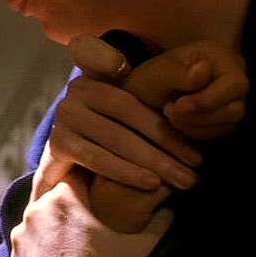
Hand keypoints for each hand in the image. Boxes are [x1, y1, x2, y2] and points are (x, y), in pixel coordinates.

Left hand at [10, 167, 172, 256]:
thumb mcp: (141, 250)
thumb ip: (158, 222)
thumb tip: (169, 210)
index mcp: (63, 201)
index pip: (77, 176)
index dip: (92, 182)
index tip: (103, 193)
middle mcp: (34, 214)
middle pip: (57, 200)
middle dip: (74, 208)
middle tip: (95, 223)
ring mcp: (19, 240)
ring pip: (41, 224)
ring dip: (57, 232)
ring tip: (80, 250)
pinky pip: (30, 249)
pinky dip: (44, 254)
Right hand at [37, 75, 200, 198]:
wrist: (68, 164)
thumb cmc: (106, 132)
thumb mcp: (125, 107)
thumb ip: (148, 89)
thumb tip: (197, 73)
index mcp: (97, 75)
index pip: (136, 95)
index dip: (164, 115)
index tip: (194, 134)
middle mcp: (77, 90)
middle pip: (129, 114)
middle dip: (167, 141)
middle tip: (197, 163)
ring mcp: (64, 116)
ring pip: (117, 139)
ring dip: (154, 160)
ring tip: (183, 178)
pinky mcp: (58, 143)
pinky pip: (98, 158)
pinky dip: (127, 172)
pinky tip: (152, 183)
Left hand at [124, 40, 247, 139]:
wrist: (147, 93)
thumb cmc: (153, 77)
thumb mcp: (158, 73)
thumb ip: (179, 72)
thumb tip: (204, 70)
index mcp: (221, 55)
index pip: (235, 84)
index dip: (208, 100)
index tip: (178, 105)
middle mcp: (235, 75)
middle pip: (235, 108)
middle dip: (198, 115)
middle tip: (169, 110)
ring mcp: (234, 97)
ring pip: (230, 123)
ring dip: (195, 124)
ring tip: (172, 114)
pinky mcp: (228, 116)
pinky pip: (222, 132)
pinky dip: (197, 131)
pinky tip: (181, 122)